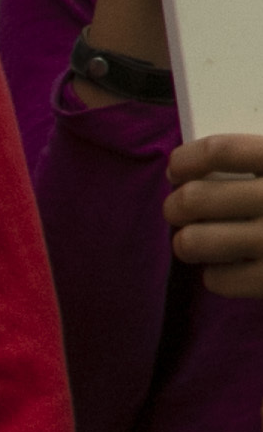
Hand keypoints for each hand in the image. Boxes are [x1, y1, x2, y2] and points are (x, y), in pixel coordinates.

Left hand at [168, 129, 262, 301]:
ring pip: (191, 242)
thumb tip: (197, 160)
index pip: (219, 151)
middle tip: (185, 209)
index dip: (186, 160)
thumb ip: (258, 158)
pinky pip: (215, 280)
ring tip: (204, 238)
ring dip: (190, 240)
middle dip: (178, 205)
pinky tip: (234, 264)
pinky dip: (218, 274)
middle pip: (191, 200)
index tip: (177, 168)